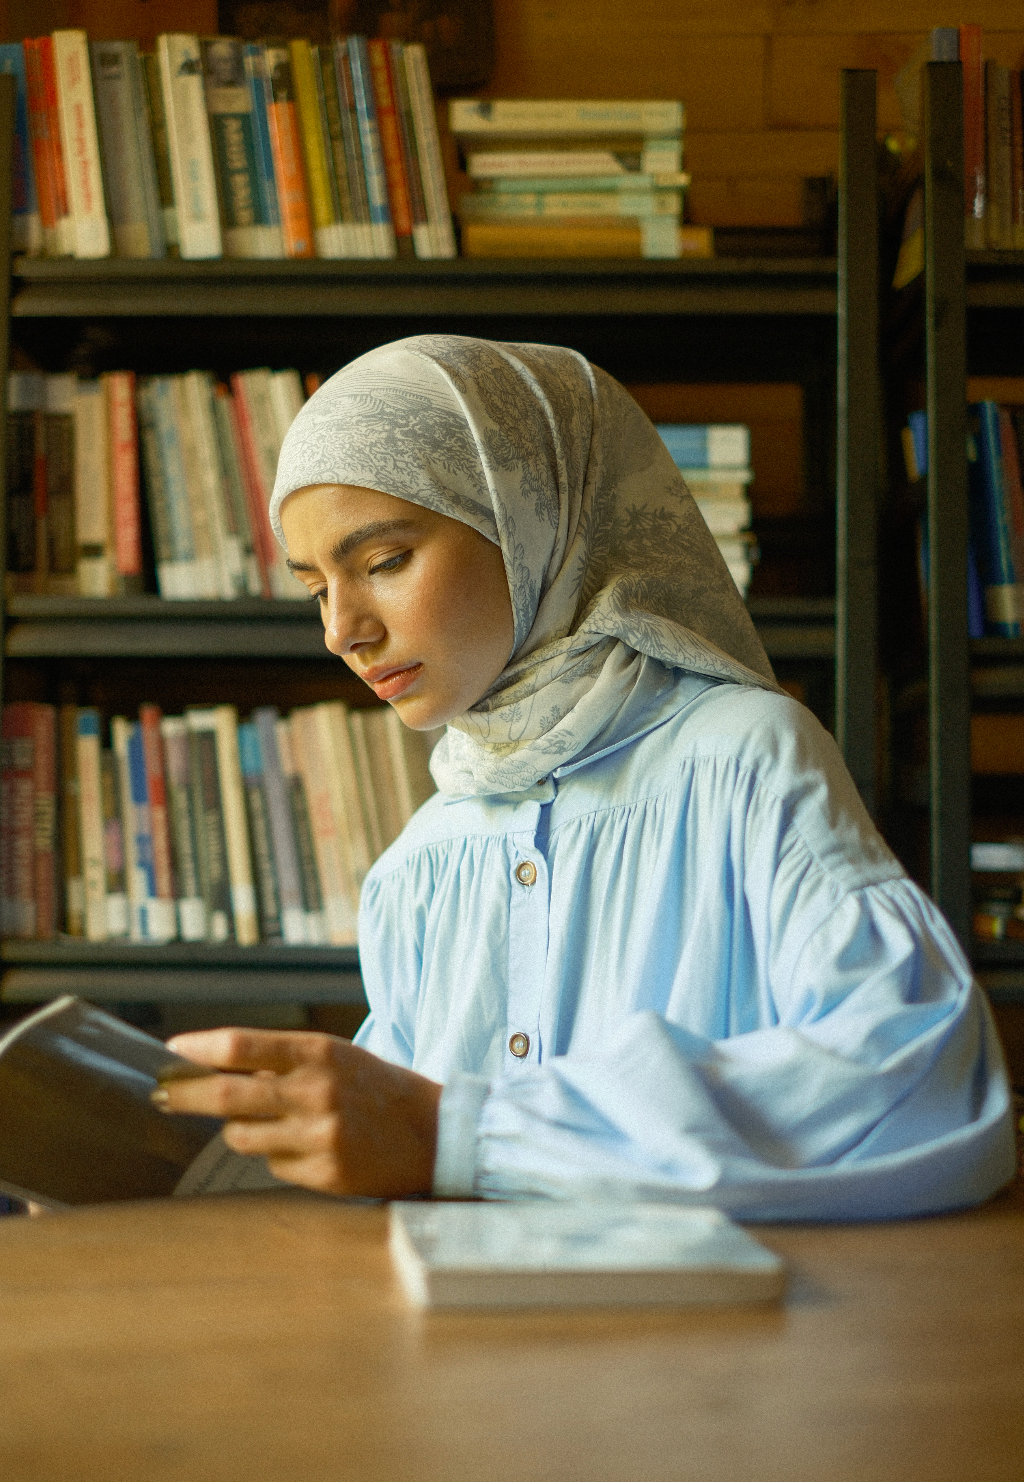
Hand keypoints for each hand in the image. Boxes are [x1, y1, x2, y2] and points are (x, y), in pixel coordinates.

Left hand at [158, 1029, 441, 1198]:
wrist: (436, 1135)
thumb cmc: (377, 1088)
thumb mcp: (337, 1056)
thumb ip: (283, 1061)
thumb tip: (216, 1067)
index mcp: (320, 1053)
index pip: (242, 1047)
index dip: (200, 1048)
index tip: (173, 1050)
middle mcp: (317, 1093)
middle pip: (225, 1096)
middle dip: (183, 1095)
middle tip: (161, 1096)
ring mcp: (319, 1137)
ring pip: (241, 1137)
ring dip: (241, 1129)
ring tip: (272, 1122)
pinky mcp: (324, 1175)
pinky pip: (272, 1165)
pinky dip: (278, 1155)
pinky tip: (309, 1147)